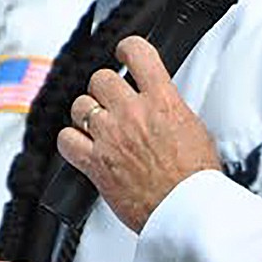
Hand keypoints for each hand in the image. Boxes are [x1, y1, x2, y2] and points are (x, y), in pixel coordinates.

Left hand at [58, 37, 220, 232]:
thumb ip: (171, 109)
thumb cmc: (196, 180)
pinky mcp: (95, 164)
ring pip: (80, 105)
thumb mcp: (195, 129)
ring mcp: (110, 137)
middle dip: (106, 88)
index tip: (124, 53)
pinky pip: (65, 139)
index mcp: (162, 101)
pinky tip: (82, 146)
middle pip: (101, 78)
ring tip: (99, 127)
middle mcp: (132, 114)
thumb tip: (162, 104)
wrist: (187, 212)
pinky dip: (71, 141)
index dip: (127, 49)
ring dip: (87, 113)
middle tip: (113, 101)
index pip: (137, 52)